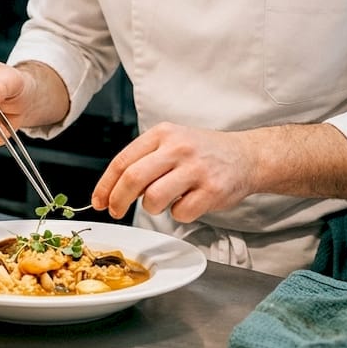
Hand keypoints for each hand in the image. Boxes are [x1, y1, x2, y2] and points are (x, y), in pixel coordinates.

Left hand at [91, 122, 256, 222]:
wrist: (247, 156)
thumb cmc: (203, 153)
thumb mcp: (172, 143)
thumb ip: (144, 161)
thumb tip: (114, 190)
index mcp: (163, 133)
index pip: (123, 160)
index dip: (106, 185)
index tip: (99, 200)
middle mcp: (178, 148)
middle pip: (133, 179)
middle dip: (118, 200)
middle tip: (115, 211)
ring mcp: (196, 169)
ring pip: (154, 198)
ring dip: (151, 208)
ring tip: (162, 202)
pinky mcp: (212, 190)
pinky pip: (181, 212)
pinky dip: (179, 214)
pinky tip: (188, 202)